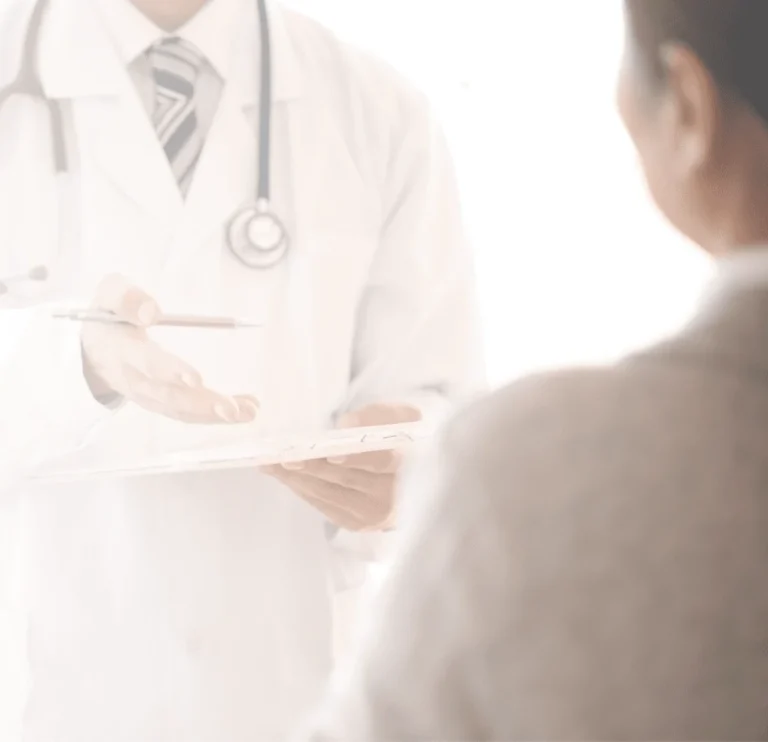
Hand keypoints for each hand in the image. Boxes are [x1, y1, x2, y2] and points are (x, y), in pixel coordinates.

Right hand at [82, 274, 258, 423]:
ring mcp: (146, 395)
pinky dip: (214, 415)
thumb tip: (150, 311)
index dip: (169, 370)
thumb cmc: (109, 315)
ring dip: (215, 414)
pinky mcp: (159, 403)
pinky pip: (187, 414)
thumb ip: (126, 297)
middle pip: (168, 395)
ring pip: (180, 410)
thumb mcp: (110, 294)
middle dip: (201, 403)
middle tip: (233, 408)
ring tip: (249, 412)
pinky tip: (245, 410)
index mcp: (121, 349)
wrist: (91, 347)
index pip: (146, 362)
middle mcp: (133, 379)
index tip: (196, 378)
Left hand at [263, 403, 421, 531]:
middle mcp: (396, 493)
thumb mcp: (396, 416)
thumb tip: (346, 426)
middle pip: (347, 477)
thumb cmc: (395, 434)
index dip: (358, 458)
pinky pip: (323, 504)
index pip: (383, 460)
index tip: (333, 453)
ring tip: (270, 462)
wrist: (407, 467)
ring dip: (296, 476)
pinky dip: (300, 487)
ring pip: (330, 491)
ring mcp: (377, 513)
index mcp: (411, 461)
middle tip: (283, 455)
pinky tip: (281, 474)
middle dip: (311, 465)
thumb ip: (374, 416)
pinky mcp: (358, 522)